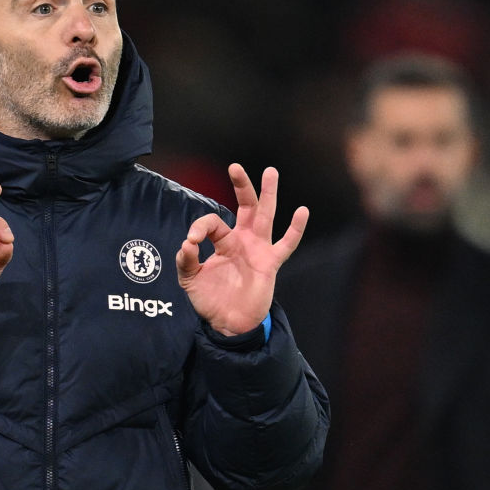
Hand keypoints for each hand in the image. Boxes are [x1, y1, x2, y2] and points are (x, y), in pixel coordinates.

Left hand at [176, 164, 307, 336]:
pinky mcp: (270, 263)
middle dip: (242, 186)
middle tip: (235, 167)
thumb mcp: (190, 279)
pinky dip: (296, 229)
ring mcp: (258, 250)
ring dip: (268, 194)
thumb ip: (187, 260)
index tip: (191, 241)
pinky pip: (286, 244)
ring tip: (270, 172)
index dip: (200, 227)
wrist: (227, 323)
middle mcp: (243, 240)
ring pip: (266, 216)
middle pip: (245, 206)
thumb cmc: (210, 298)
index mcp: (224, 241)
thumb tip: (187, 243)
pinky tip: (302, 211)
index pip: (213, 222)